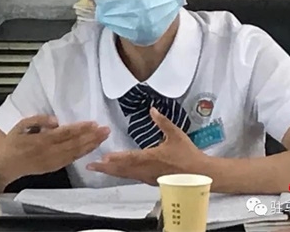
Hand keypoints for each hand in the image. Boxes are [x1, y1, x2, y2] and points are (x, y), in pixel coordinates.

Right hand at [0, 115, 109, 182]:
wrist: (3, 165)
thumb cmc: (13, 142)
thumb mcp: (21, 125)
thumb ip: (38, 120)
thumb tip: (56, 120)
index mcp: (41, 140)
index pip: (65, 133)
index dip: (80, 128)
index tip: (93, 123)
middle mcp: (49, 152)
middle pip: (74, 144)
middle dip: (91, 137)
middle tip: (106, 130)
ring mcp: (52, 162)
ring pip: (75, 153)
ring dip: (90, 145)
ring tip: (103, 137)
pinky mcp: (52, 168)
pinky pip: (70, 160)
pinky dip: (82, 154)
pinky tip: (91, 148)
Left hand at [86, 108, 205, 184]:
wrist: (199, 174)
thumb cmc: (188, 154)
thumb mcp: (176, 134)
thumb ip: (163, 121)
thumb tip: (152, 109)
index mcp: (152, 157)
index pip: (131, 158)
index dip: (117, 158)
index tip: (103, 158)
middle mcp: (147, 170)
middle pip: (123, 170)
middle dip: (106, 168)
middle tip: (90, 166)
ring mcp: (148, 177)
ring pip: (126, 175)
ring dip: (112, 172)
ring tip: (99, 169)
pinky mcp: (151, 181)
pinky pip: (133, 177)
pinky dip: (122, 174)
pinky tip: (117, 172)